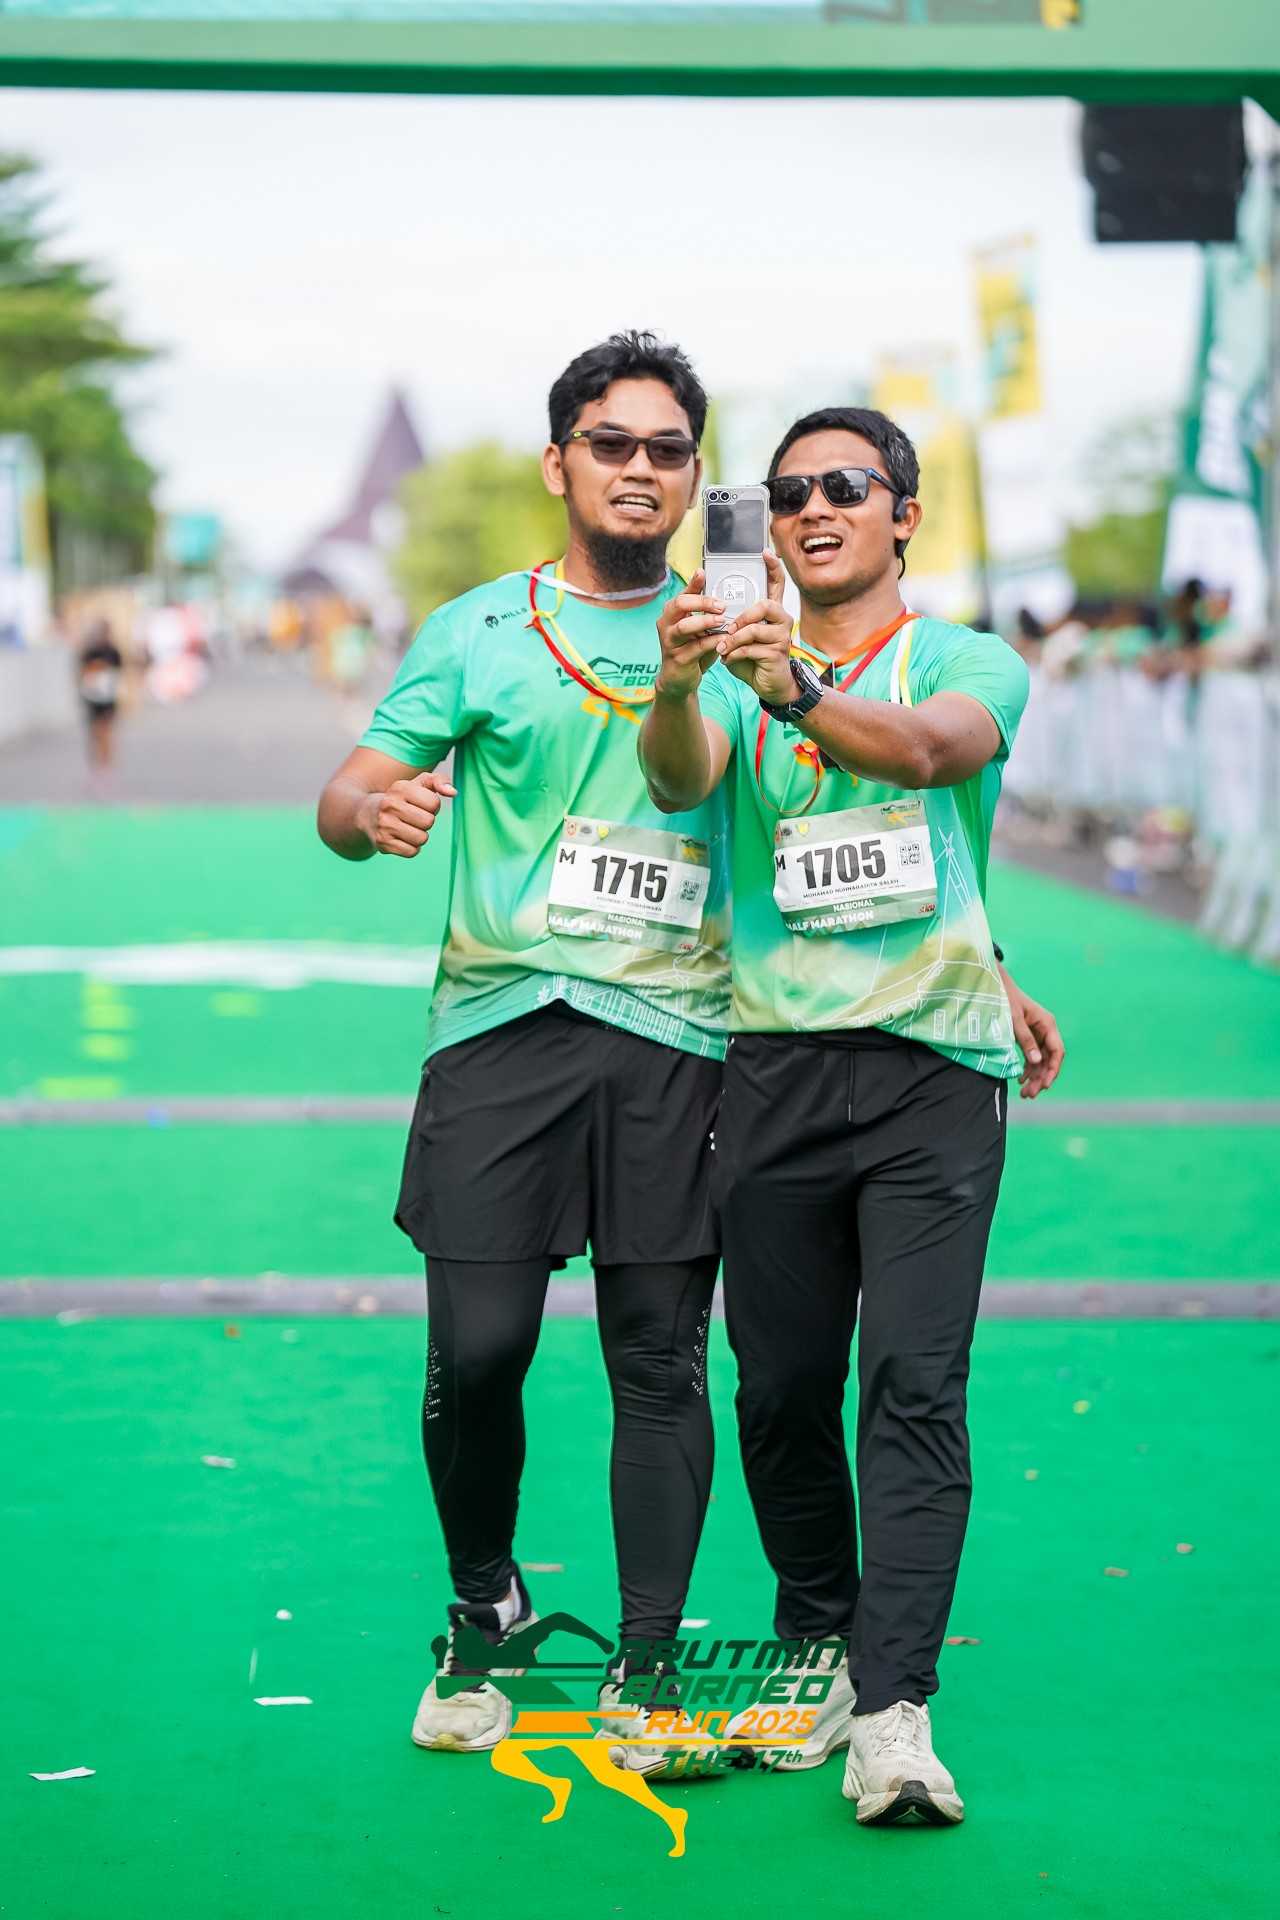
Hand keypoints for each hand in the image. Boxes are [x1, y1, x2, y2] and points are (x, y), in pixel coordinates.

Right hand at [359, 767, 456, 858]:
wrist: (368, 814)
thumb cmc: (401, 798)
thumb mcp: (418, 783)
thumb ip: (439, 781)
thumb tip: (453, 792)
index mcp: (400, 787)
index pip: (434, 804)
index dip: (432, 806)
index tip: (419, 805)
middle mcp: (389, 805)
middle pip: (429, 822)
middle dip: (426, 821)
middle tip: (413, 817)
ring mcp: (384, 825)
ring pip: (421, 839)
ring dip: (420, 836)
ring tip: (407, 827)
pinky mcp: (383, 843)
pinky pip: (412, 852)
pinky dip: (411, 847)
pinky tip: (401, 838)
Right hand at [654, 570, 726, 698]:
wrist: (679, 679)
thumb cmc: (692, 649)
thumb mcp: (698, 627)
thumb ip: (707, 611)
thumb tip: (725, 595)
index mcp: (672, 612)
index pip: (683, 592)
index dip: (694, 582)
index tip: (704, 572)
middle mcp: (666, 623)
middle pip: (680, 604)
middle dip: (702, 602)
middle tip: (722, 605)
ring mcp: (669, 641)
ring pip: (685, 626)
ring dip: (705, 621)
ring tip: (722, 620)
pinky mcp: (678, 658)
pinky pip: (696, 647)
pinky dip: (711, 642)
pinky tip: (724, 639)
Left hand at [713, 551, 795, 704]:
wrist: (767, 684)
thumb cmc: (751, 657)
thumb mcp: (738, 635)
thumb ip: (730, 621)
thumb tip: (709, 610)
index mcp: (771, 611)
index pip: (776, 583)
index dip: (772, 566)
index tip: (764, 551)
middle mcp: (781, 619)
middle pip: (765, 604)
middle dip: (742, 616)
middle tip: (728, 628)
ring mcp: (782, 636)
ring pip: (754, 629)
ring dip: (733, 639)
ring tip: (722, 647)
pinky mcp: (777, 653)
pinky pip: (751, 648)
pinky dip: (734, 653)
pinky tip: (728, 658)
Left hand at [998, 964, 1064, 1098]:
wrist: (996, 985)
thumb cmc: (1005, 998)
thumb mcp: (1013, 1019)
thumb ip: (1025, 1039)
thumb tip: (1036, 1061)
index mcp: (1047, 1024)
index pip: (1056, 1051)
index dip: (1052, 1070)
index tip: (1044, 1085)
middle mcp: (1045, 1030)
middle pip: (1049, 1059)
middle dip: (1041, 1078)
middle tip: (1029, 1094)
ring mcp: (1037, 1034)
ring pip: (1040, 1061)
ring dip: (1034, 1077)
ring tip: (1024, 1093)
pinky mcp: (1028, 1037)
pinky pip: (1032, 1056)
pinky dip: (1028, 1069)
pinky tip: (1021, 1080)